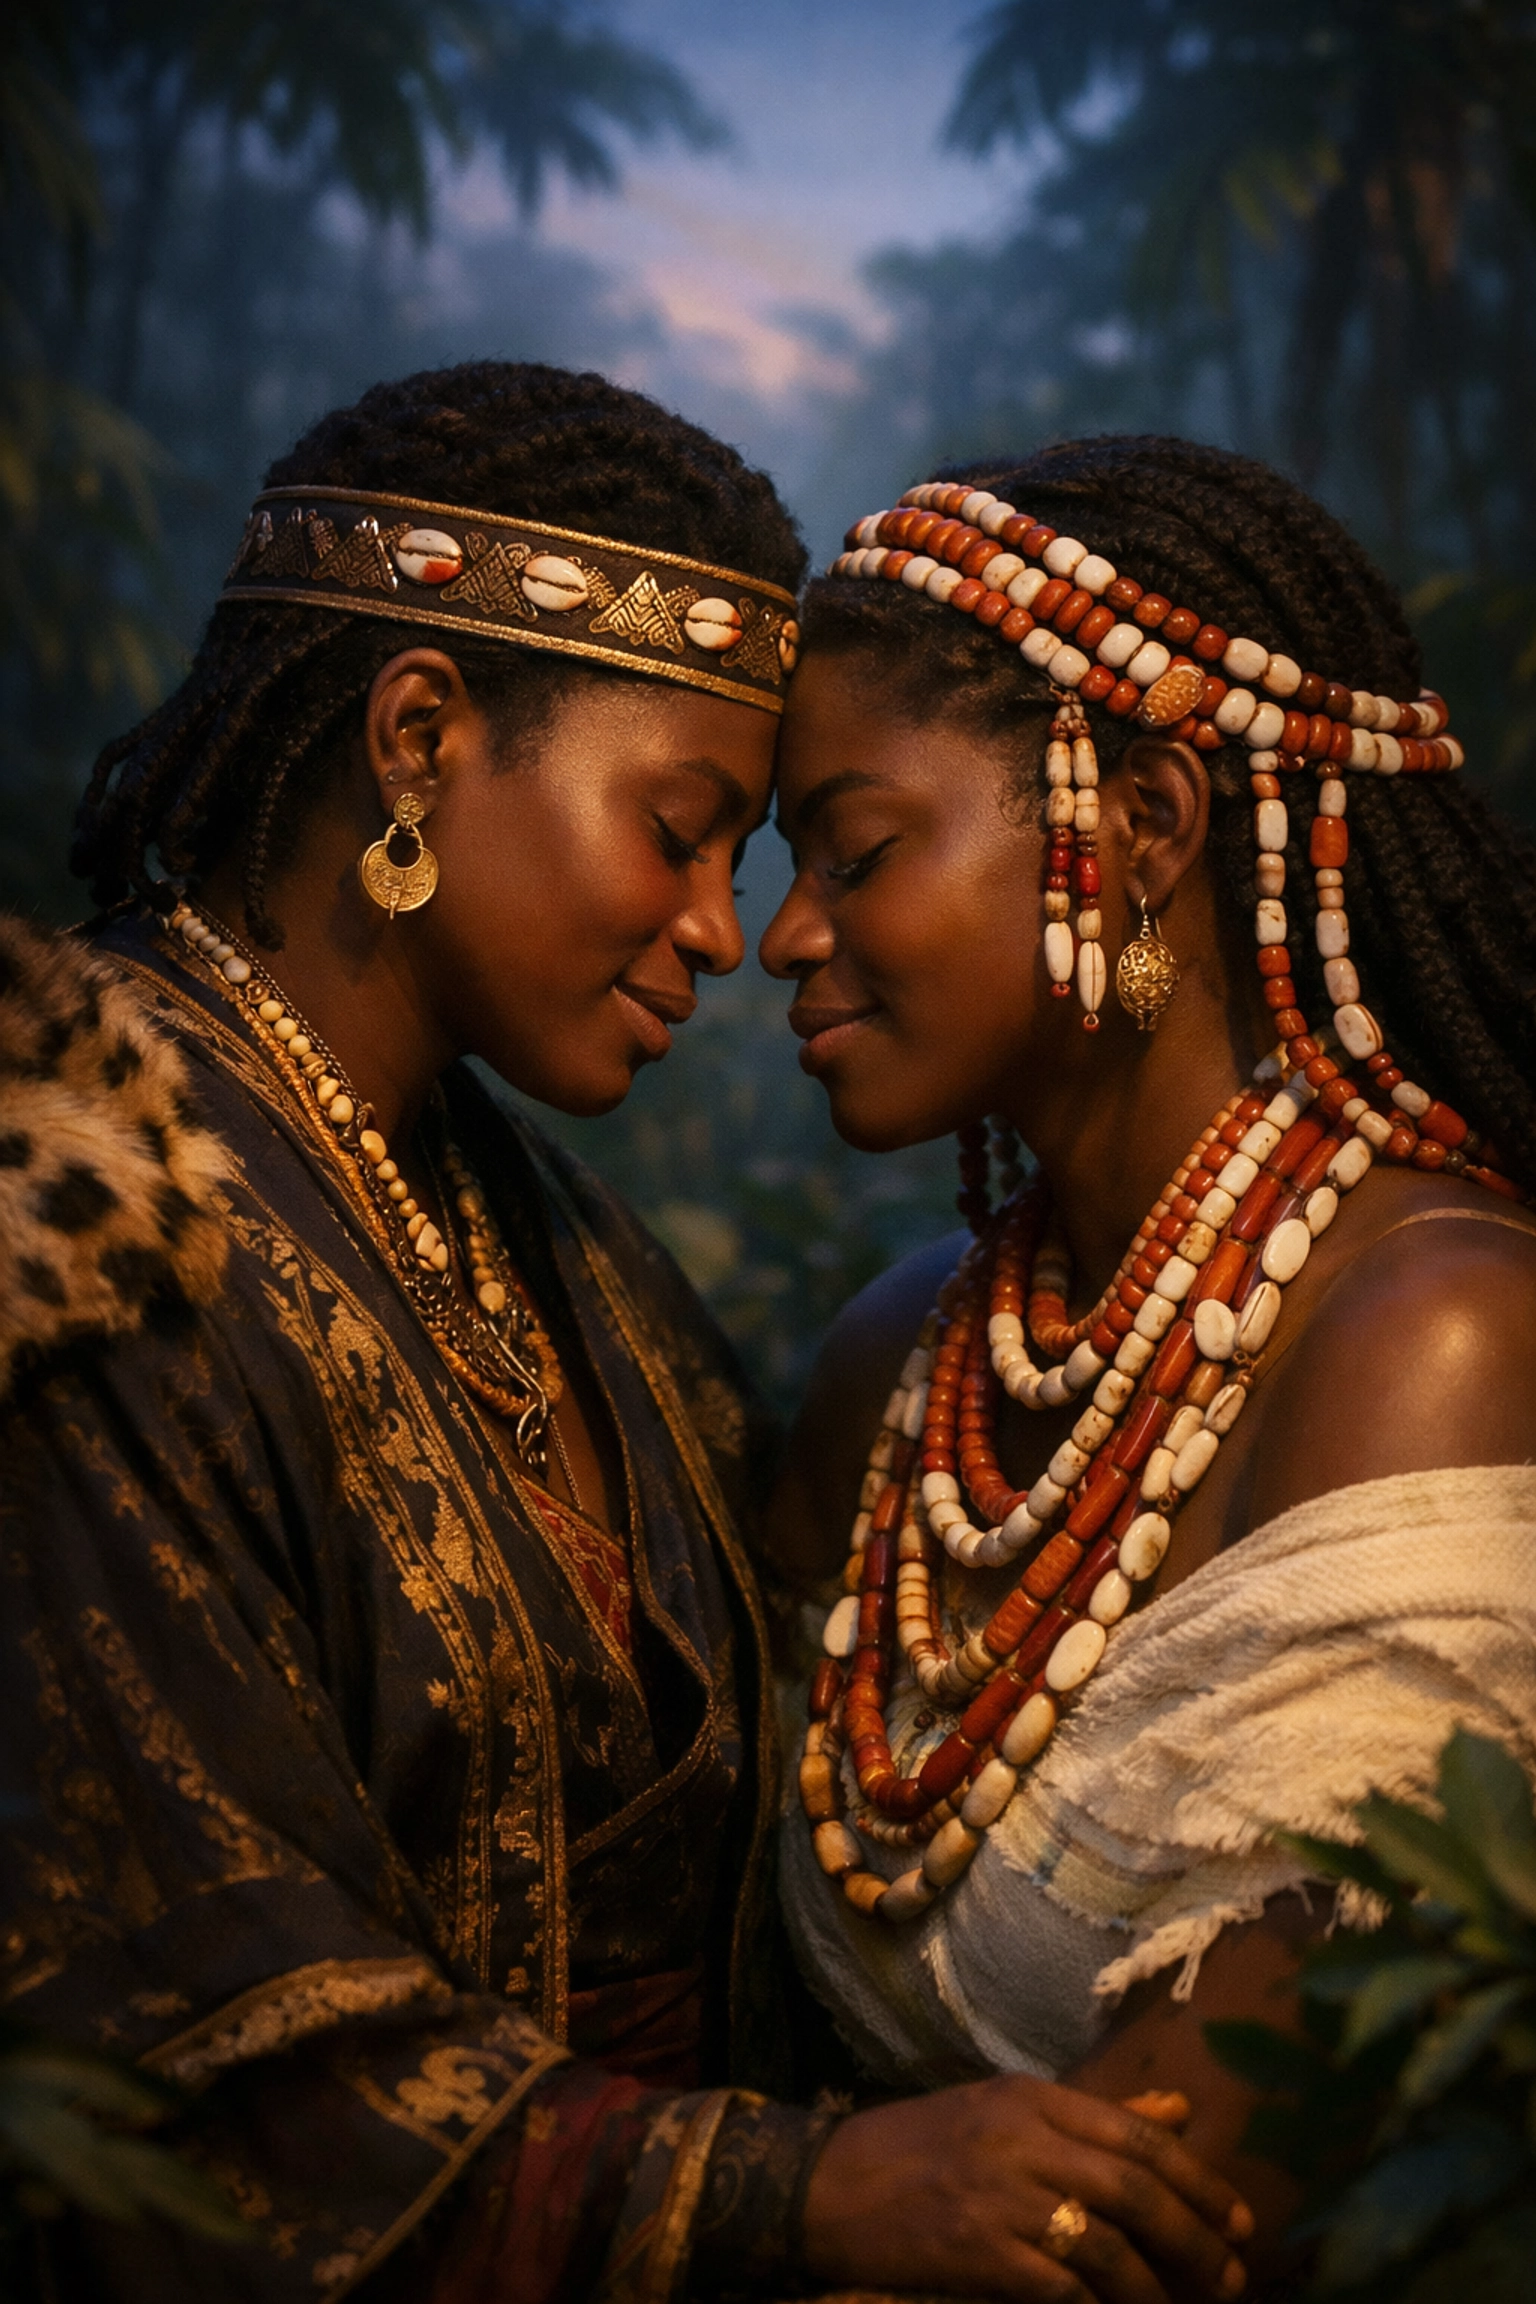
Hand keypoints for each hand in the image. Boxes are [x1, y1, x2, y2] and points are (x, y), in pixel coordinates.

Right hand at [801, 2075, 1252, 2303]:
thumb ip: (1094, 2118)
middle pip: (1135, 2187)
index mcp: (1033, 2098)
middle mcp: (1022, 2139)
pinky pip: (1060, 2289)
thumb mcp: (1005, 2114)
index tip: (1240, 2222)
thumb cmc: (923, 2149)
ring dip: (1156, 2288)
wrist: (829, 2186)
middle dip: (1195, 2238)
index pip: (1139, 2135)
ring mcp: (999, 2196)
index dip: (1200, 2181)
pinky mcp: (978, 2252)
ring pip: (1107, 2244)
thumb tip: (1178, 2114)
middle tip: (1232, 2276)